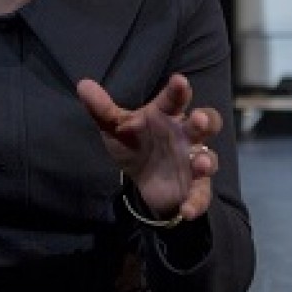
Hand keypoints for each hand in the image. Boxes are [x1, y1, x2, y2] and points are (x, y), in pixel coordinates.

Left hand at [77, 73, 221, 222]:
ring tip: (199, 163)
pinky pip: (201, 195)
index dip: (178, 90)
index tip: (179, 81)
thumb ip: (102, 108)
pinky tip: (186, 210)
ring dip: (206, 160)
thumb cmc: (134, 142)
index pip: (174, 99)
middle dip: (205, 120)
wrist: (143, 178)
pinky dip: (196, 203)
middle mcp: (185, 135)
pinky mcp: (195, 187)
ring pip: (208, 157)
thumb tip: (82, 85)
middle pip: (205, 122)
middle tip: (198, 119)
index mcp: (167, 115)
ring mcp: (192, 161)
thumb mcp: (115, 127)